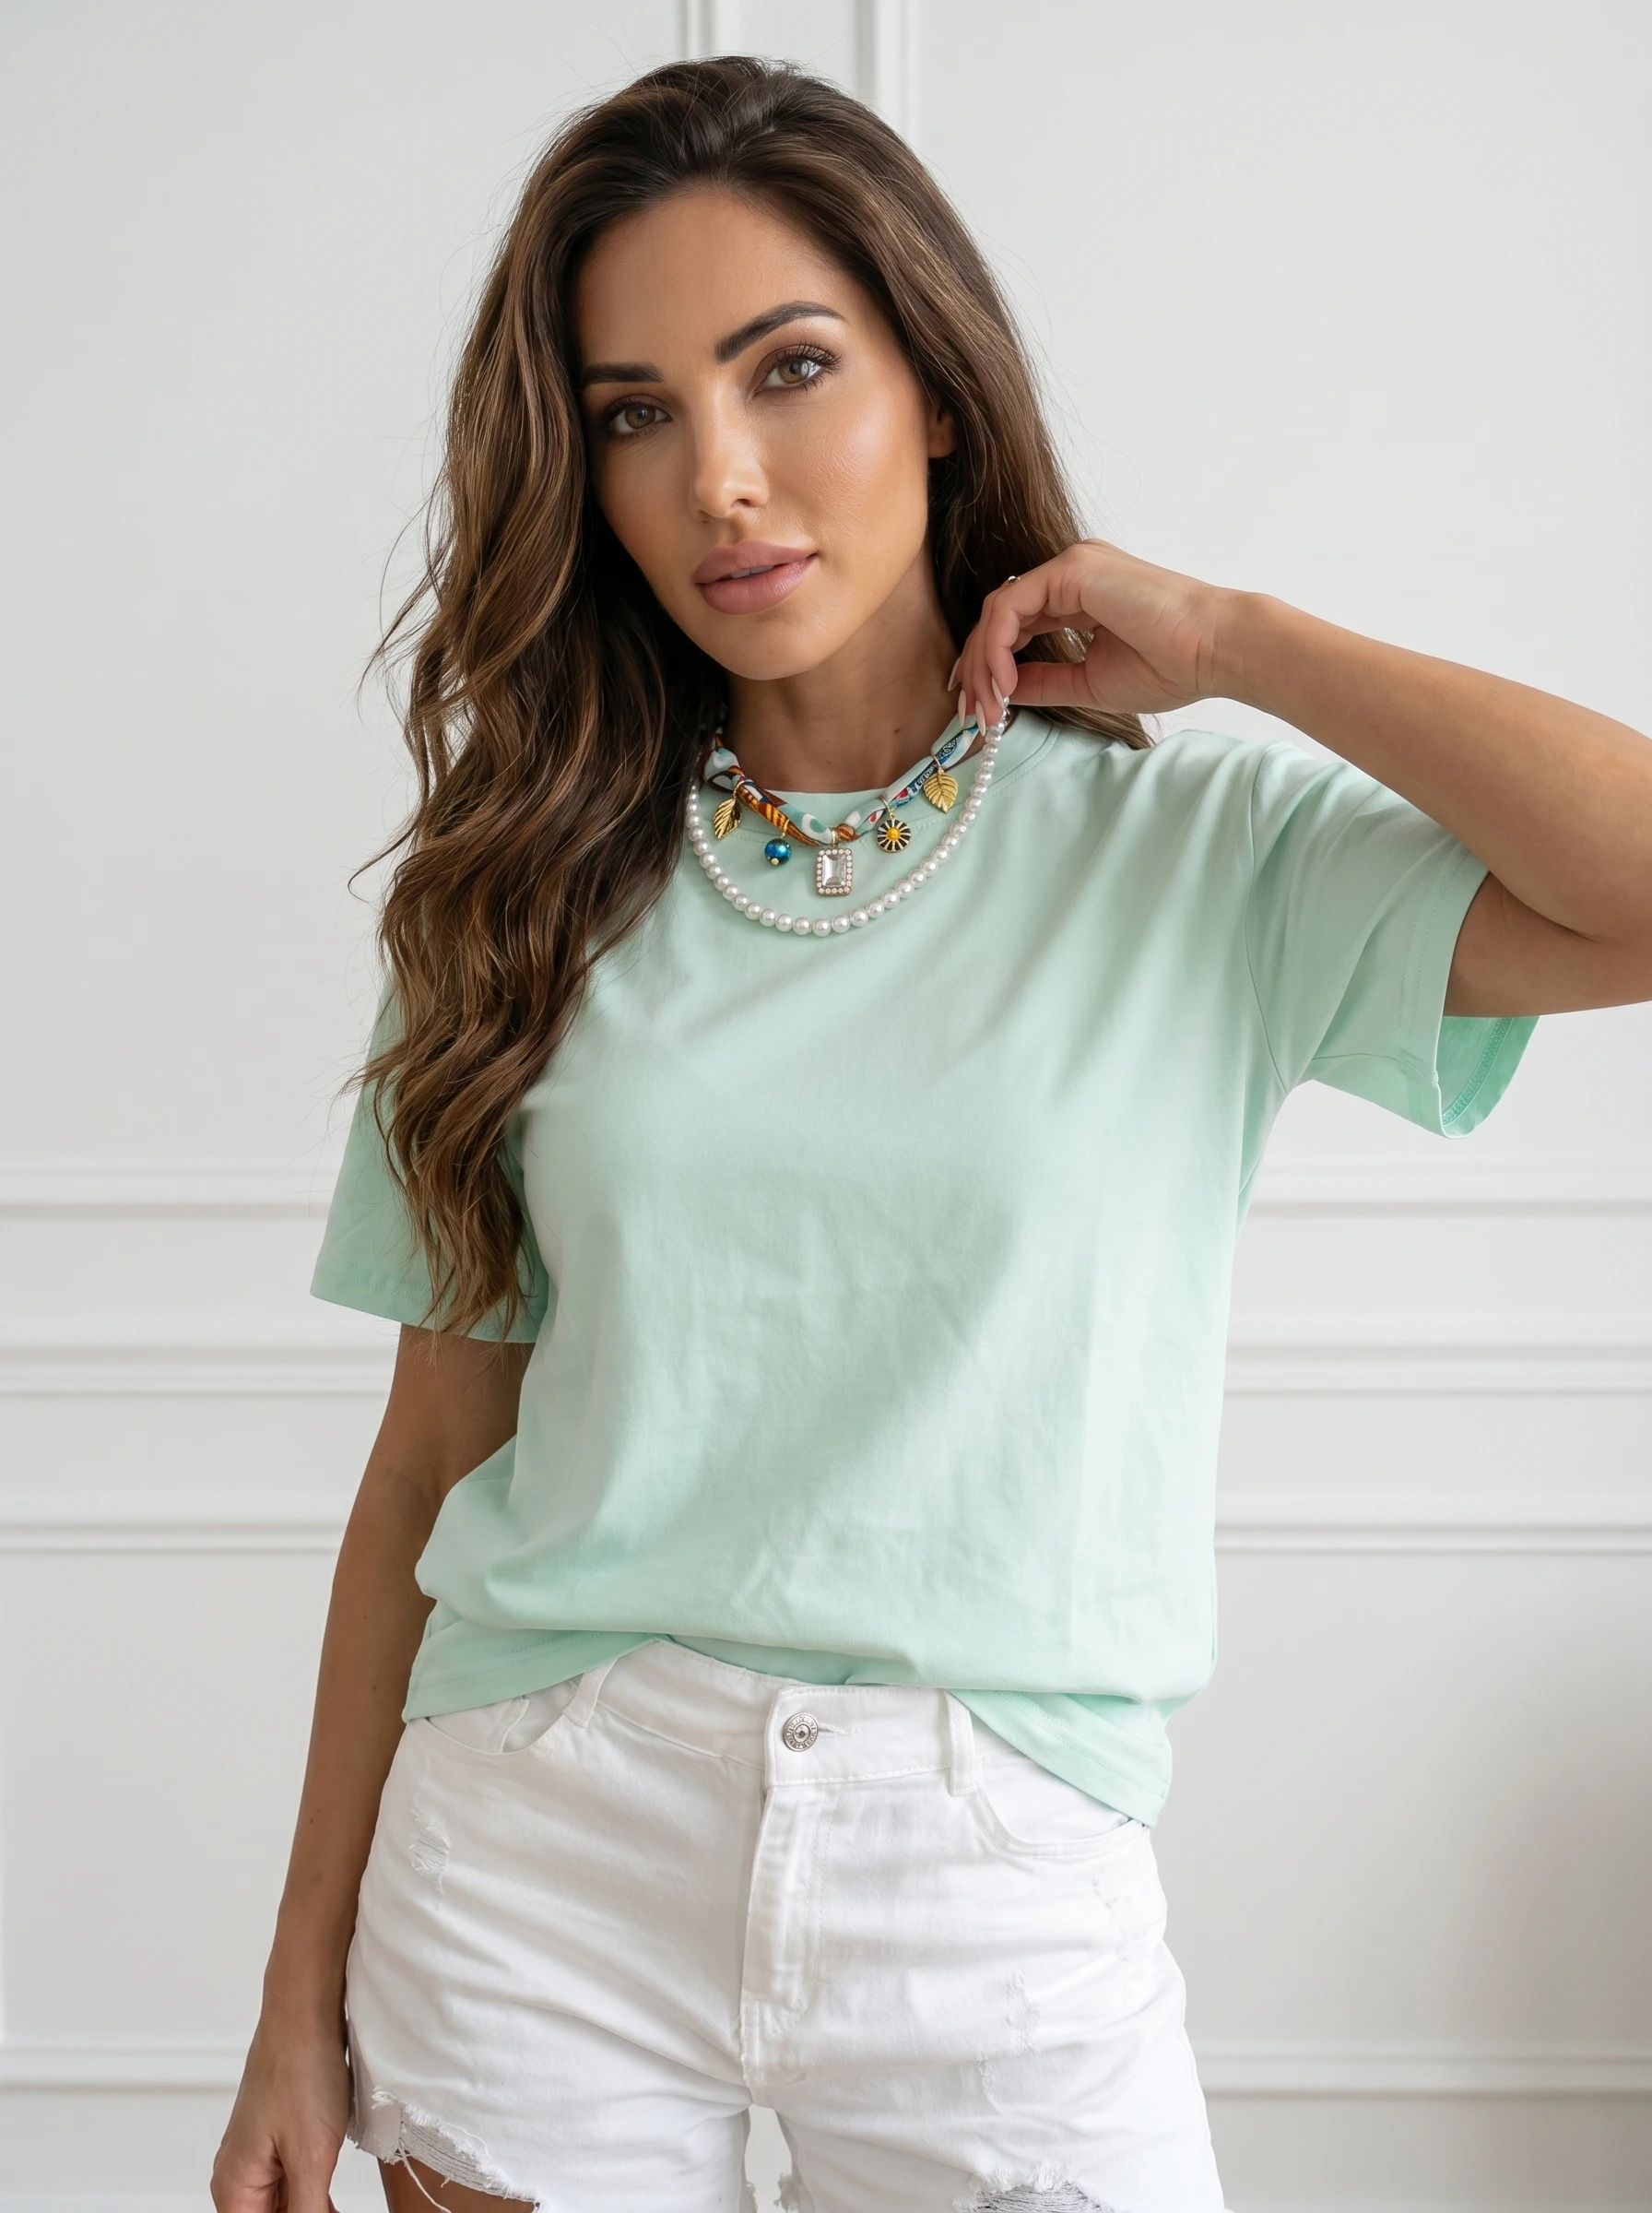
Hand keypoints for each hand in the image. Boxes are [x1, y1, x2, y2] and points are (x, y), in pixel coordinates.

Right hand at [210, 2011, 350, 2212]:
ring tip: (336, 2200)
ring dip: (313, 2210)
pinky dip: (315, 2198)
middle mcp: (239, 2179)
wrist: (306, 2013)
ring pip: (285, 2209)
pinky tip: (336, 2200)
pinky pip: (294, 2188)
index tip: (323, 2212)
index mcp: (234, 2189)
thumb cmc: (302, 2071)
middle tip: (333, 2207)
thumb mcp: (312, 2156)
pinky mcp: (281, 2144)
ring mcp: (260, 2160)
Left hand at [950, 540, 1232, 726]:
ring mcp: (1070, 566)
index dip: (988, 665)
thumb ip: (1044, 682)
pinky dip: (997, 646)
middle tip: (970, 714)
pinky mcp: (1071, 569)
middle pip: (999, 615)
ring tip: (987, 707)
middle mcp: (1070, 574)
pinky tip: (1004, 682)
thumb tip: (1002, 694)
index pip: (1016, 624)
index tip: (979, 708)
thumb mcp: (1089, 682)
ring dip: (982, 662)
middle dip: (976, 668)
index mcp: (1079, 596)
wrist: (1214, 651)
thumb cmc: (1170, 666)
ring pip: (999, 609)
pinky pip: (1011, 605)